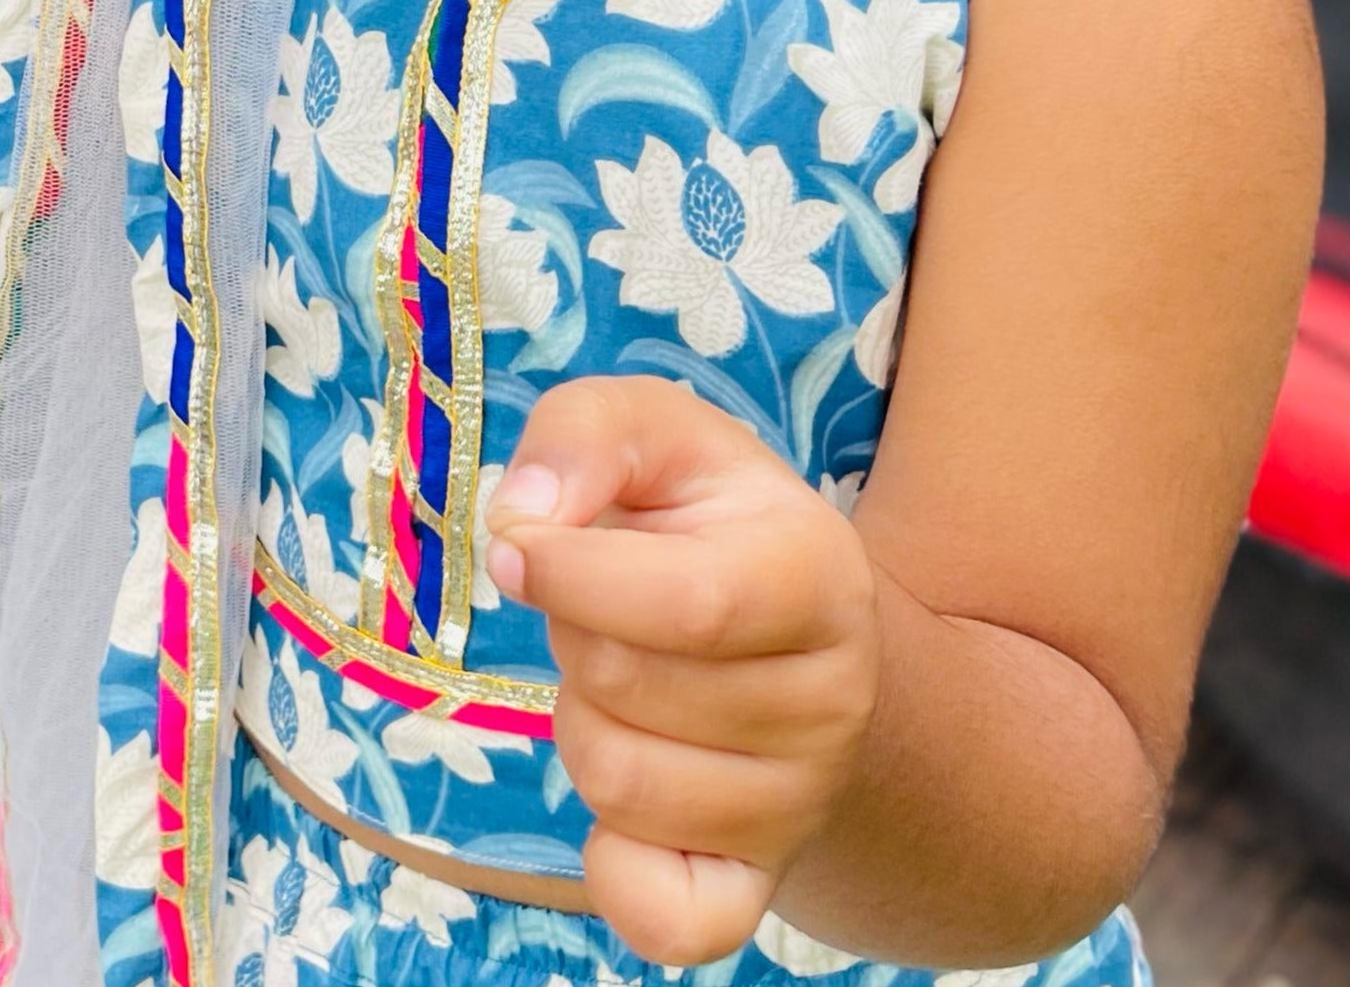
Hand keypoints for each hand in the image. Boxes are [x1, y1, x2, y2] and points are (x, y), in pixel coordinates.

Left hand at [487, 375, 879, 967]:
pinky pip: (666, 918)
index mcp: (816, 572)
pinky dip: (613, 864)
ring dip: (579, 718)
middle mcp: (831, 699)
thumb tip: (522, 518)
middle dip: (572, 634)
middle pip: (628, 686)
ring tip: (624, 676)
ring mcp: (800, 803)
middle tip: (602, 606)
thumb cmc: (702, 516)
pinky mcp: (756, 882)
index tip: (517, 545)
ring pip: (618, 784)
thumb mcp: (652, 431)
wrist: (791, 630)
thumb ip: (583, 434)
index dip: (571, 576)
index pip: (688, 604)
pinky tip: (619, 801)